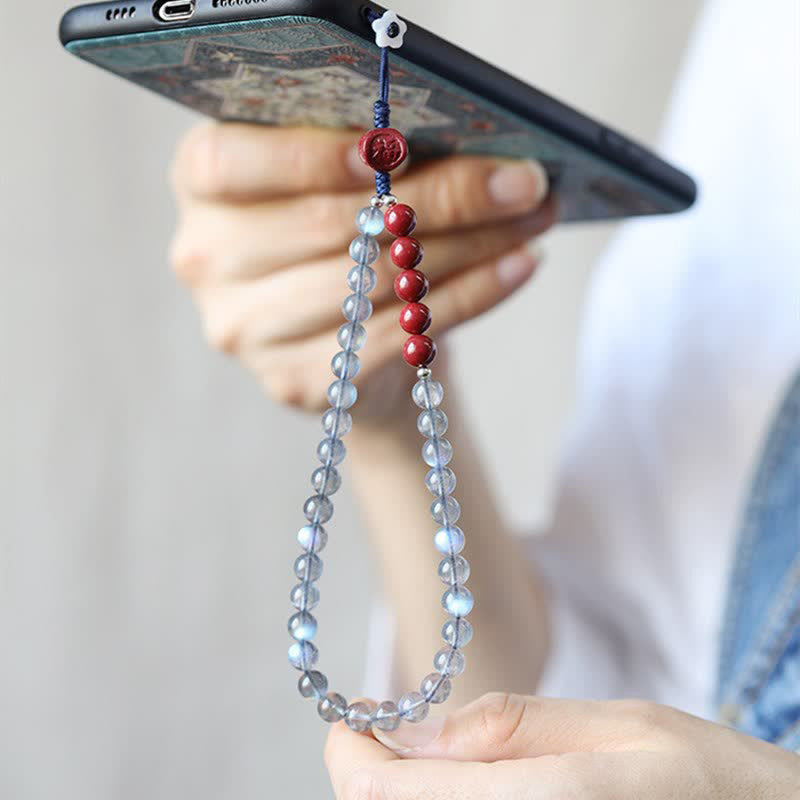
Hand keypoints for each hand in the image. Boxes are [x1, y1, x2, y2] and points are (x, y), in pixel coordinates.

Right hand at [170, 124, 553, 419]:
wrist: (341, 329)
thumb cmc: (340, 228)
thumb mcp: (340, 177)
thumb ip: (377, 155)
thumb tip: (483, 147)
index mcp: (203, 184)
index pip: (232, 164)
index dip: (312, 157)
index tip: (396, 147)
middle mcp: (208, 259)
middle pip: (327, 225)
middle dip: (441, 197)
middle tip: (521, 179)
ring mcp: (245, 328)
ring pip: (369, 282)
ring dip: (468, 246)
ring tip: (533, 218)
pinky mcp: (293, 380)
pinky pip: (394, 337)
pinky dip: (467, 296)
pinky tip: (516, 266)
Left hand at [325, 692, 799, 798]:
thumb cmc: (707, 779)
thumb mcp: (620, 726)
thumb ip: (512, 730)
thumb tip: (412, 732)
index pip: (400, 798)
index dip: (353, 760)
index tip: (344, 724)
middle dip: (374, 778)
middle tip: (374, 733)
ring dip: (404, 795)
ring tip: (414, 756)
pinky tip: (456, 784)